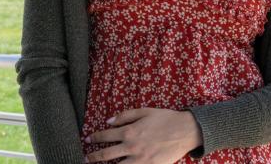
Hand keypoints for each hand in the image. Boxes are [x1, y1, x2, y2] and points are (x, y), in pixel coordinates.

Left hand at [83, 107, 201, 162]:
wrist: (185, 131)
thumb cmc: (165, 119)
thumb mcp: (144, 111)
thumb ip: (125, 116)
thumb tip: (108, 121)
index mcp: (129, 132)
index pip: (105, 136)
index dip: (95, 138)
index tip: (88, 140)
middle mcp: (131, 147)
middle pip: (106, 155)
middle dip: (93, 157)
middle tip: (86, 159)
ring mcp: (140, 160)